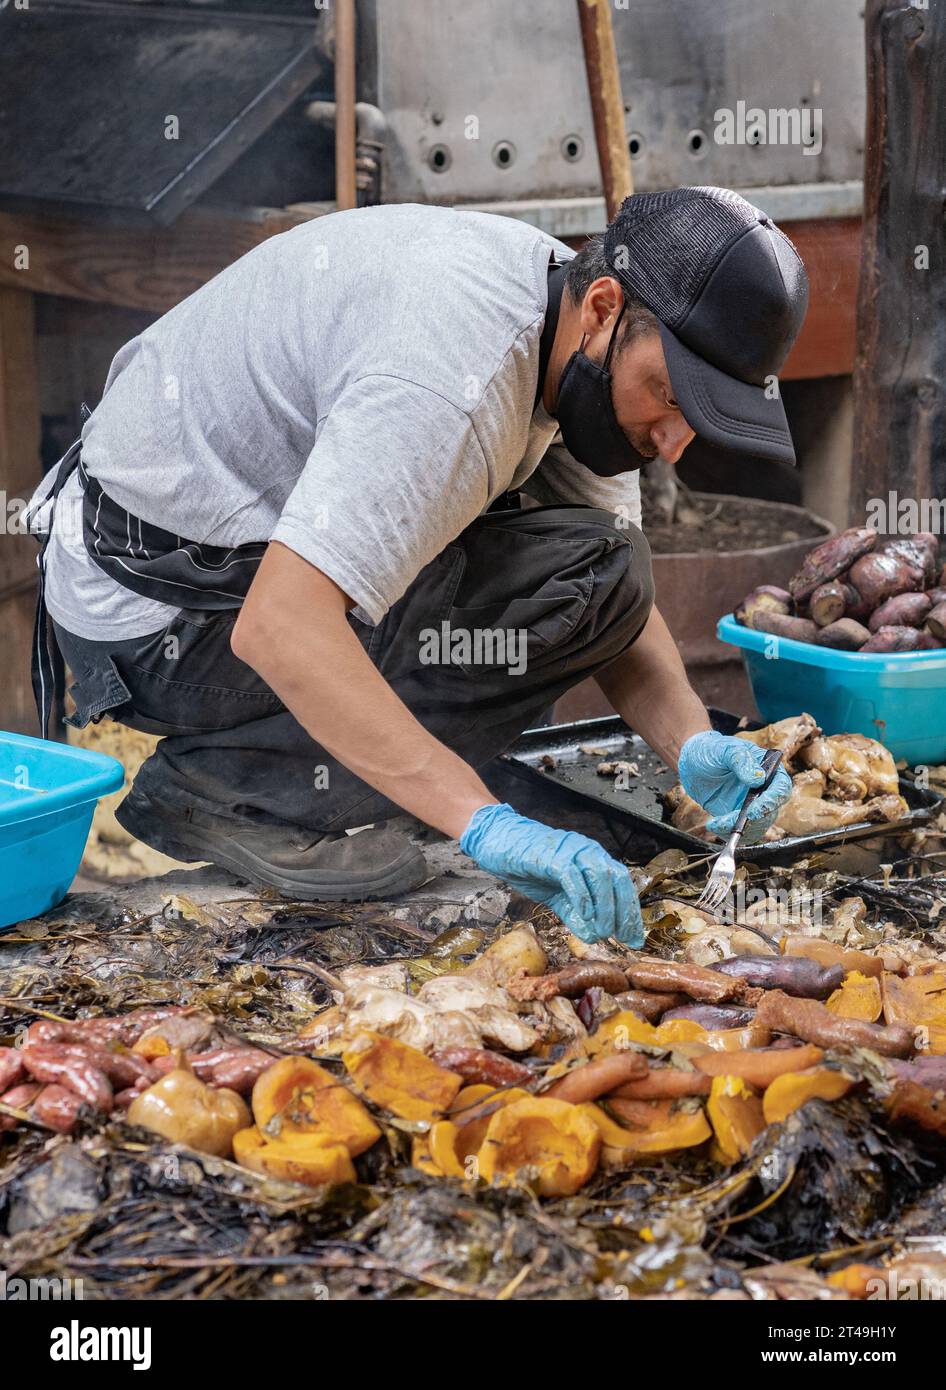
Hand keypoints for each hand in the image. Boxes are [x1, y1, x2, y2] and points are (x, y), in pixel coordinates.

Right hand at [460, 803, 642, 945]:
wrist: (498, 842)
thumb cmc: (529, 865)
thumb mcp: (557, 895)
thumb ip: (575, 913)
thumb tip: (593, 936)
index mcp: (593, 859)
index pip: (622, 885)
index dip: (630, 913)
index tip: (634, 938)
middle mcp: (588, 851)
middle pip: (618, 879)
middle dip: (624, 912)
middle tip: (623, 938)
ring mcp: (571, 850)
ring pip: (600, 876)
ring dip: (605, 906)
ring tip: (602, 931)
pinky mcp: (552, 854)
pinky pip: (572, 875)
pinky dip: (581, 896)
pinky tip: (583, 915)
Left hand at [678, 731, 791, 840]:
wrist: (693, 761)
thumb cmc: (712, 749)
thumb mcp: (724, 750)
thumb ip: (741, 760)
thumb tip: (758, 779)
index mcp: (768, 768)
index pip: (781, 788)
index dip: (772, 801)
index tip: (754, 811)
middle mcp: (764, 788)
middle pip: (772, 811)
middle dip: (754, 821)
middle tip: (729, 821)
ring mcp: (752, 803)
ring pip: (758, 826)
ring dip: (740, 829)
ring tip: (717, 823)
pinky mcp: (738, 815)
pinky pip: (742, 831)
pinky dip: (729, 833)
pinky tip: (713, 824)